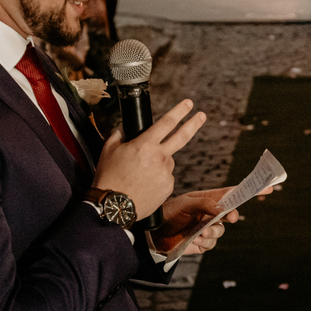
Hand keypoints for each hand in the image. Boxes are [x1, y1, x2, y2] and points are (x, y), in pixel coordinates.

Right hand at [93, 99, 204, 219]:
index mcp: (145, 145)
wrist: (114, 207)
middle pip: (182, 137)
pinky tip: (144, 184)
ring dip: (159, 162)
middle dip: (193, 123)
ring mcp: (166, 173)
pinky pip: (166, 177)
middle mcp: (159, 157)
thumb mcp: (108, 151)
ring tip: (139, 174)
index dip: (179, 111)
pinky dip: (158, 177)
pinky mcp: (168, 187)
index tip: (188, 104)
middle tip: (202, 115)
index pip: (167, 122)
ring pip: (167, 161)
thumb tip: (124, 129)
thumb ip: (119, 135)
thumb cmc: (109, 178)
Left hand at [149, 188, 239, 254]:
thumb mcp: (186, 203)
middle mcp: (210, 213)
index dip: (247, 191)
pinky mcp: (202, 242)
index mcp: (208, 199)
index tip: (267, 187)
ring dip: (213, 231)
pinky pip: (211, 243)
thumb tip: (223, 210)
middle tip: (232, 217)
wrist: (153, 233)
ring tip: (200, 232)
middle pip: (230, 213)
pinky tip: (194, 239)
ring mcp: (207, 228)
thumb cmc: (169, 212)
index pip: (231, 194)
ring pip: (221, 231)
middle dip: (232, 216)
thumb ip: (205, 204)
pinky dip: (205, 241)